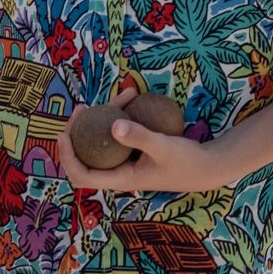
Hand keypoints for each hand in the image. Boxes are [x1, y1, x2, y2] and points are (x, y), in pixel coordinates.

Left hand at [57, 87, 238, 193]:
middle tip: (82, 109)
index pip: (82, 175)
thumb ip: (139, 136)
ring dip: (107, 120)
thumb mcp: (163, 146)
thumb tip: (113, 125)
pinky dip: (123, 119)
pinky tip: (132, 100)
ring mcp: (128, 163)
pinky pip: (121, 137)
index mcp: (120, 179)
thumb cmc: (186, 161)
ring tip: (124, 93)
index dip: (67, 156)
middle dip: (79, 134)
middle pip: (86, 158)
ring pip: (105, 143)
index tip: (64, 133)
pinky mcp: (137, 154)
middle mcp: (119, 173)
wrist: (208, 167)